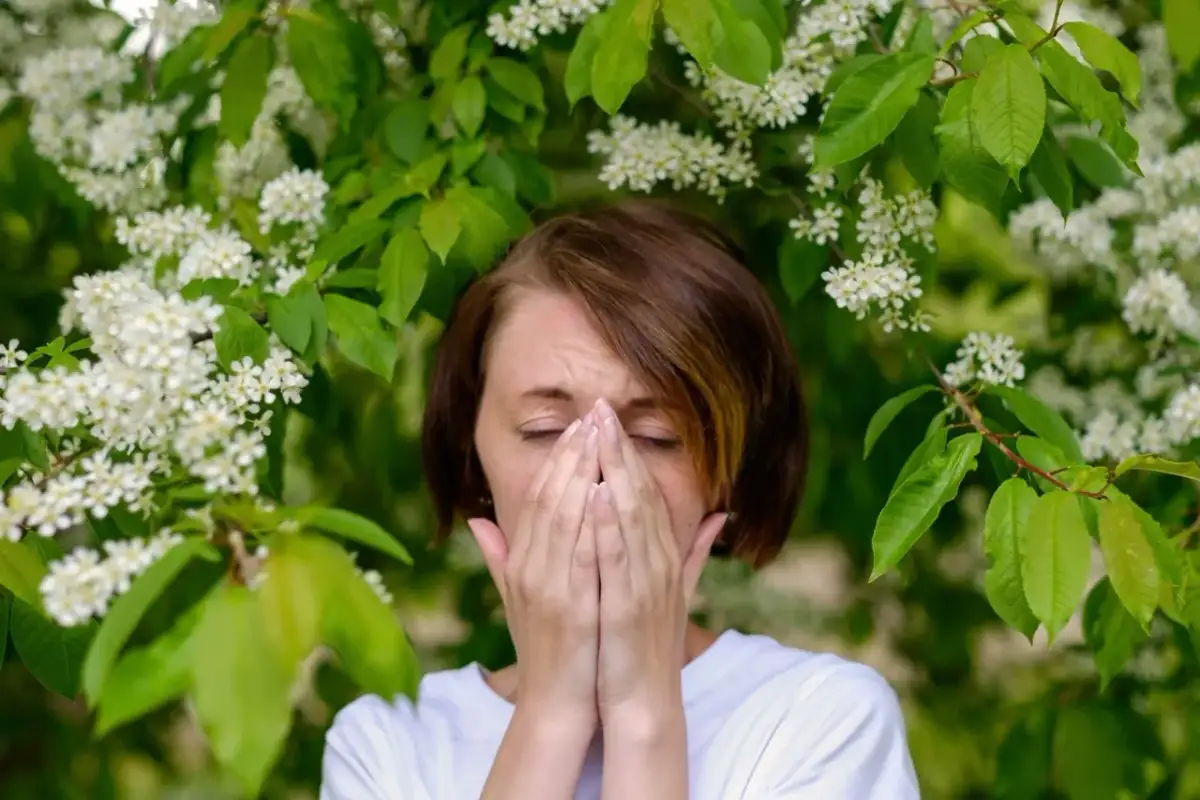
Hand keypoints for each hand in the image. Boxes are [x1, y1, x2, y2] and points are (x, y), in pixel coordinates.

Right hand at [468, 413, 601, 730]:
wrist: (556, 705)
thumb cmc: (547, 649)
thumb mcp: (518, 597)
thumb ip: (501, 557)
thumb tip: (476, 520)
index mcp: (522, 564)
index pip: (537, 498)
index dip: (557, 459)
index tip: (578, 425)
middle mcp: (530, 570)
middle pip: (549, 498)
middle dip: (572, 454)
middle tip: (592, 415)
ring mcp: (549, 588)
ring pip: (564, 518)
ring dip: (582, 474)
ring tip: (599, 437)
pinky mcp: (572, 607)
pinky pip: (582, 554)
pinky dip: (592, 521)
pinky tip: (606, 490)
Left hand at [590, 399, 726, 723]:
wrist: (644, 701)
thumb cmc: (648, 645)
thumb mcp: (673, 589)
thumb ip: (693, 549)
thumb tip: (722, 512)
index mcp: (663, 555)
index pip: (645, 491)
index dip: (627, 451)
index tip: (607, 415)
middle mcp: (659, 562)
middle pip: (639, 493)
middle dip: (619, 447)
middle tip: (601, 404)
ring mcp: (646, 583)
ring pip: (631, 516)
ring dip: (613, 471)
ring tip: (596, 432)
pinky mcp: (629, 607)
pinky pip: (617, 558)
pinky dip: (608, 525)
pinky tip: (596, 494)